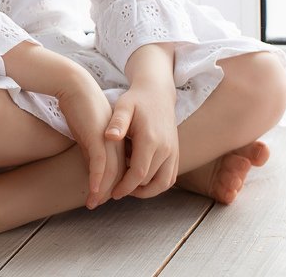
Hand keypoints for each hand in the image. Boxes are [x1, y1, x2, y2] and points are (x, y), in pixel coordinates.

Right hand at [56, 71, 126, 208]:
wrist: (74, 86)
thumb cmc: (81, 108)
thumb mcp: (89, 135)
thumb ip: (93, 152)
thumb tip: (93, 173)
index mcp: (120, 141)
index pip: (121, 170)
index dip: (112, 186)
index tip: (100, 198)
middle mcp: (119, 142)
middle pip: (119, 175)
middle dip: (107, 192)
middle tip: (95, 204)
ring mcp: (110, 139)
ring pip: (111, 172)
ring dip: (101, 190)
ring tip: (92, 203)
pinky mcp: (98, 136)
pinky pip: (100, 162)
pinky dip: (97, 178)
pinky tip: (92, 190)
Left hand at [104, 81, 178, 199]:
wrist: (158, 93)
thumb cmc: (136, 100)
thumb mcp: (123, 106)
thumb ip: (117, 122)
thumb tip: (109, 136)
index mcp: (150, 139)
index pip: (138, 173)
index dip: (125, 187)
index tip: (112, 193)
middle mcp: (166, 148)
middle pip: (149, 181)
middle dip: (132, 190)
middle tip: (116, 191)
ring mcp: (173, 152)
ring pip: (163, 184)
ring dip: (147, 191)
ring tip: (129, 189)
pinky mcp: (176, 153)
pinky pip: (170, 177)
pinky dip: (157, 185)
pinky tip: (141, 181)